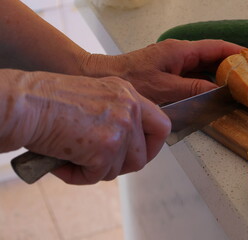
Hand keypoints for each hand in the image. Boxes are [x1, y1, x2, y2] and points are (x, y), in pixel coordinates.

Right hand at [0, 69, 170, 183]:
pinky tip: (63, 163)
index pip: (162, 125)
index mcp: (128, 93)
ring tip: (74, 159)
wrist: (25, 104)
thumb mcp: (95, 96)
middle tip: (100, 164)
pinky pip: (99, 176)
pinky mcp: (106, 148)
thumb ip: (116, 116)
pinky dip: (79, 176)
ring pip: (122, 168)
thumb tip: (125, 146)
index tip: (140, 155)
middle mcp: (130, 108)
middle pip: (143, 154)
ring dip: (98, 170)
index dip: (153, 146)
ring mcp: (121, 127)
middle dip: (122, 166)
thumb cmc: (48, 99)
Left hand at [81, 39, 243, 103]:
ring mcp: (174, 63)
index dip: (236, 53)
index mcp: (180, 51)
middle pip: (213, 56)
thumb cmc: (130, 82)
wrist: (103, 80)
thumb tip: (217, 91)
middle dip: (232, 65)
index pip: (216, 48)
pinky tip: (214, 93)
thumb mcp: (165, 89)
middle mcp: (179, 54)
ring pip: (204, 66)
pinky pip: (193, 75)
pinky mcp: (168, 73)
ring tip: (238, 86)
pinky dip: (206, 82)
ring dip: (220, 75)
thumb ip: (193, 89)